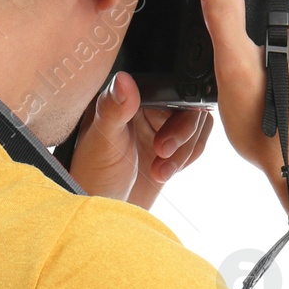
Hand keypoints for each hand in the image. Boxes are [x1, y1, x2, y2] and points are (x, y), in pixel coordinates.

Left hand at [67, 71, 212, 208]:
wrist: (104, 208)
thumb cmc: (92, 174)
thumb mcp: (102, 140)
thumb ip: (113, 108)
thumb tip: (123, 80)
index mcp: (127, 96)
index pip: (164, 86)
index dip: (173, 106)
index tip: (162, 137)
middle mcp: (146, 106)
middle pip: (186, 105)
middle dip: (181, 133)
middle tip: (161, 152)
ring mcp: (160, 125)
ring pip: (196, 125)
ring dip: (183, 151)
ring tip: (159, 171)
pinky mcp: (172, 145)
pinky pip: (196, 143)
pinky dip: (186, 159)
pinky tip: (165, 171)